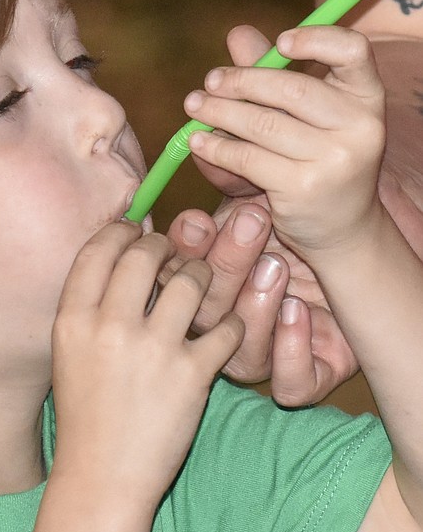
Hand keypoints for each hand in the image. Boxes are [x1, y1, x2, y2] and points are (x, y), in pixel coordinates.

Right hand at [51, 223, 242, 508]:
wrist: (102, 477)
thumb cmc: (86, 415)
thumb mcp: (68, 353)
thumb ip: (89, 307)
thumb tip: (122, 254)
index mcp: (72, 318)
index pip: (99, 248)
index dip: (123, 231)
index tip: (137, 233)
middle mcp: (109, 326)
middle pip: (146, 253)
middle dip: (166, 247)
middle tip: (176, 256)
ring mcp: (152, 349)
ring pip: (192, 280)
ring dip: (204, 277)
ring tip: (204, 289)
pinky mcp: (191, 375)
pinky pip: (227, 327)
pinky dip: (233, 325)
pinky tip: (227, 331)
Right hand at [169, 197, 358, 403]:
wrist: (358, 260)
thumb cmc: (300, 228)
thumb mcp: (264, 197)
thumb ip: (234, 178)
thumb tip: (205, 146)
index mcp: (204, 288)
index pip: (173, 280)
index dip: (180, 254)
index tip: (199, 221)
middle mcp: (227, 329)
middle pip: (204, 316)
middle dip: (224, 267)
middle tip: (253, 224)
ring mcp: (265, 356)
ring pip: (240, 357)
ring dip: (253, 307)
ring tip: (277, 267)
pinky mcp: (307, 377)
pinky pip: (289, 385)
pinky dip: (290, 350)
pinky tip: (298, 312)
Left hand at [182, 25, 385, 258]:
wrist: (343, 228)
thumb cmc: (320, 159)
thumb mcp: (308, 116)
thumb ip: (276, 74)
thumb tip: (237, 34)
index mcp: (367, 97)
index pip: (353, 51)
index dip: (316, 39)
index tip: (278, 43)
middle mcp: (360, 127)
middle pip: (292, 88)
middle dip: (241, 81)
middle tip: (210, 80)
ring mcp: (335, 160)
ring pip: (262, 124)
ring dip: (219, 112)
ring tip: (194, 105)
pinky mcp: (304, 189)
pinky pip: (248, 158)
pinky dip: (216, 148)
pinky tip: (198, 141)